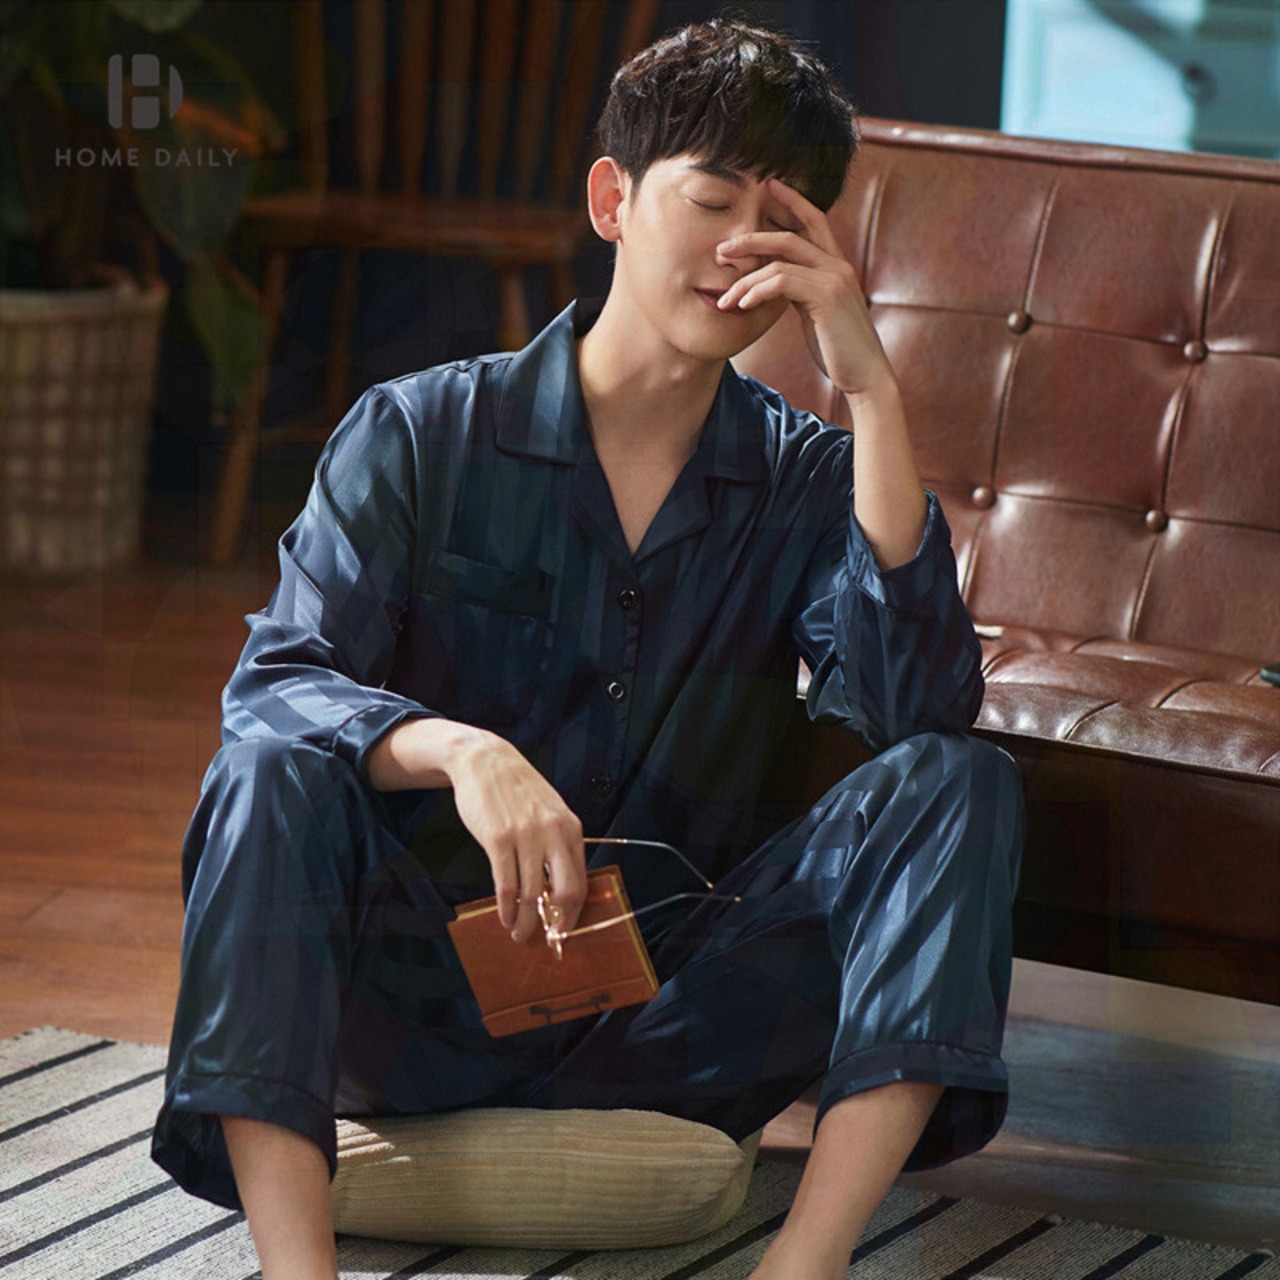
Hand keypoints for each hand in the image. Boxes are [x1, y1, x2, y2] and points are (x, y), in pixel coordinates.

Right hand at [447, 729, 586, 942]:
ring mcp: (526, 836)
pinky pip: (506, 884)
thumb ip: (558, 842)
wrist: (485, 760)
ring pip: (532, 894)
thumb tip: (561, 885)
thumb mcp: (549, 810)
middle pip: (565, 891)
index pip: (580, 880)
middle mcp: (553, 832)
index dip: (574, 912)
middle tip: (548, 940)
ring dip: (526, 922)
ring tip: (519, 933)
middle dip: (558, 923)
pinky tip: (505, 917)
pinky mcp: (498, 839)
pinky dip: (506, 908)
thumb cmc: (517, 789)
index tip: (565, 929)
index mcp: (570, 827)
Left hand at [716, 178, 895, 401]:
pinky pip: (782, 282)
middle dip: (752, 237)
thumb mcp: (815, 314)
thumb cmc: (838, 351)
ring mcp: (835, 279)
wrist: (865, 377)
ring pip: (781, 258)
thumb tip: (773, 283)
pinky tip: (743, 304)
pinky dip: (757, 290)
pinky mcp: (827, 296)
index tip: (768, 186)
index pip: (814, 221)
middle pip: (791, 234)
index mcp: (836, 267)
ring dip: (746, 276)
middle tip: (721, 249)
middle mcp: (838, 266)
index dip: (792, 201)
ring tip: (725, 295)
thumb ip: (799, 292)